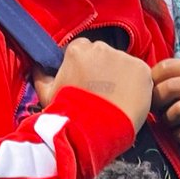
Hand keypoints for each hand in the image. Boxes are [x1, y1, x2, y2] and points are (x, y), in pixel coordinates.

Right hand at [32, 38, 151, 132]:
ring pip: (123, 64)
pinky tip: (129, 100)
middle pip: (105, 55)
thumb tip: (37, 67)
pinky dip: (138, 85)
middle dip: (104, 70)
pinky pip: (140, 74)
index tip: (87, 82)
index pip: (83, 50)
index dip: (86, 67)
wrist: (95, 130)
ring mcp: (124, 57)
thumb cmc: (68, 113)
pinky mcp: (142, 69)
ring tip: (116, 99)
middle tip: (103, 93)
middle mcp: (101, 48)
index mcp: (77, 50)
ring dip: (121, 76)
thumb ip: (41, 77)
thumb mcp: (47, 95)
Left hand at [151, 58, 179, 160]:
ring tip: (173, 124)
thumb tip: (140, 81)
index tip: (153, 96)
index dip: (152, 83)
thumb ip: (163, 81)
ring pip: (178, 110)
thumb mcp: (178, 91)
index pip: (165, 67)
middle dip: (158, 104)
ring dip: (169, 121)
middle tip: (159, 113)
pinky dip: (179, 136)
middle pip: (170, 87)